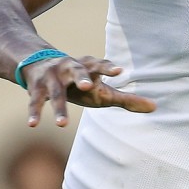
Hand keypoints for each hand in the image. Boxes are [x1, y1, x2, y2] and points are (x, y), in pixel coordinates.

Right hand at [22, 55, 155, 126]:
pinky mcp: (37, 89)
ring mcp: (52, 78)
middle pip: (77, 71)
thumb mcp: (102, 88)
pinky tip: (33, 125)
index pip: (100, 65)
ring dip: (59, 107)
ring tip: (63, 125)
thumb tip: (156, 107)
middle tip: (89, 85)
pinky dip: (34, 113)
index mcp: (88, 67)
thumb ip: (126, 99)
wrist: (39, 63)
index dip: (108, 67)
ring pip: (56, 93)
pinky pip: (36, 102)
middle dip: (82, 77)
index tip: (119, 71)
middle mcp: (69, 68)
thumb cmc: (81, 81)